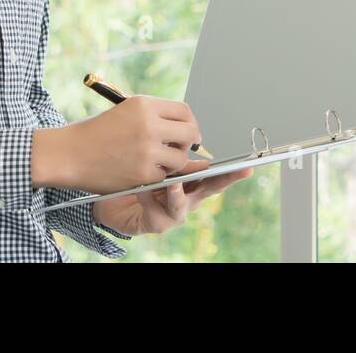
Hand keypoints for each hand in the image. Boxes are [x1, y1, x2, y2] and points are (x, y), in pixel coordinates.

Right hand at [33, 95, 201, 192]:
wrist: (68, 153)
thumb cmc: (96, 132)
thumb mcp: (126, 112)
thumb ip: (155, 116)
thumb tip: (186, 127)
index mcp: (144, 105)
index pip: (184, 111)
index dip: (189, 122)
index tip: (187, 131)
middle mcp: (149, 124)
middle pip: (190, 132)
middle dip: (189, 142)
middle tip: (180, 148)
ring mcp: (147, 149)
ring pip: (180, 158)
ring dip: (172, 162)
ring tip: (155, 161)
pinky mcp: (143, 173)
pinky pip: (164, 176)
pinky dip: (155, 176)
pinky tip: (139, 171)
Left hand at [92, 159, 254, 236]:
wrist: (109, 196)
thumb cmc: (133, 175)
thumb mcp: (153, 157)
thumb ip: (170, 150)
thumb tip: (186, 133)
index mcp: (191, 178)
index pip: (214, 171)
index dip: (231, 170)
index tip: (246, 165)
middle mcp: (187, 196)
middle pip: (209, 190)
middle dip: (223, 182)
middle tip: (236, 174)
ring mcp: (173, 211)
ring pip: (181, 206)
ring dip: (177, 194)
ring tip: (172, 183)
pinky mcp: (156, 223)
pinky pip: (157, 214)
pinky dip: (150, 201)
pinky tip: (142, 190)